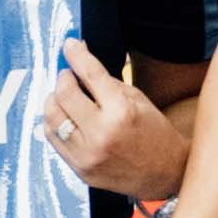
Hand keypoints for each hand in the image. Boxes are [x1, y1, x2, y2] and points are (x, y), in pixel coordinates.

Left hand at [43, 39, 187, 199]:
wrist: (166, 172)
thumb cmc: (153, 132)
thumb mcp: (137, 99)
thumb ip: (106, 81)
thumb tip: (79, 62)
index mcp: (121, 111)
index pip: (89, 74)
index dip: (76, 54)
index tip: (69, 45)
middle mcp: (101, 134)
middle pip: (64, 94)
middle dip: (63, 78)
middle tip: (68, 75)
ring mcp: (88, 154)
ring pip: (51, 118)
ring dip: (54, 100)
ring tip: (64, 97)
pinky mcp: (80, 169)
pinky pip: (53, 140)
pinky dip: (54, 123)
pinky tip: (65, 118)